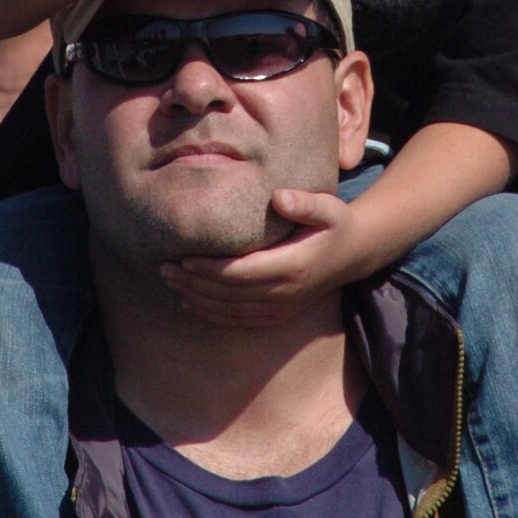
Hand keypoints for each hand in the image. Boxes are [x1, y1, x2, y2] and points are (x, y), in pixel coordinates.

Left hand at [161, 190, 368, 326]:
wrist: (354, 254)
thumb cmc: (335, 224)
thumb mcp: (329, 207)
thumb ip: (306, 202)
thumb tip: (278, 197)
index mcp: (292, 266)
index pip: (241, 273)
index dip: (210, 270)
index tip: (184, 258)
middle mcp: (284, 292)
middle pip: (229, 294)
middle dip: (193, 283)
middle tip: (163, 268)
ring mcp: (281, 308)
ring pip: (230, 310)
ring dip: (196, 298)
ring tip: (169, 281)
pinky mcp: (278, 315)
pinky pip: (239, 320)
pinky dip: (212, 314)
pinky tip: (190, 303)